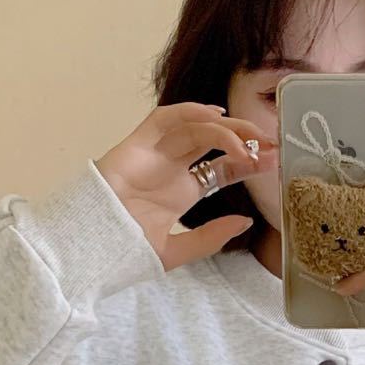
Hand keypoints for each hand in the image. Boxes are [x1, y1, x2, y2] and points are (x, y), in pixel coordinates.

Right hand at [93, 102, 279, 269]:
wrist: (89, 249)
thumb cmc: (123, 253)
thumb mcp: (176, 252)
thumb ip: (210, 238)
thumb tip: (245, 222)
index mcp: (181, 192)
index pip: (221, 168)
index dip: (248, 162)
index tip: (275, 162)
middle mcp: (171, 169)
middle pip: (214, 143)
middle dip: (245, 139)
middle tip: (272, 144)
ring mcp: (154, 154)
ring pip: (196, 127)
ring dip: (226, 128)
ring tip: (251, 139)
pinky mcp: (137, 143)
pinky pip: (166, 118)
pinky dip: (191, 112)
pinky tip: (217, 118)